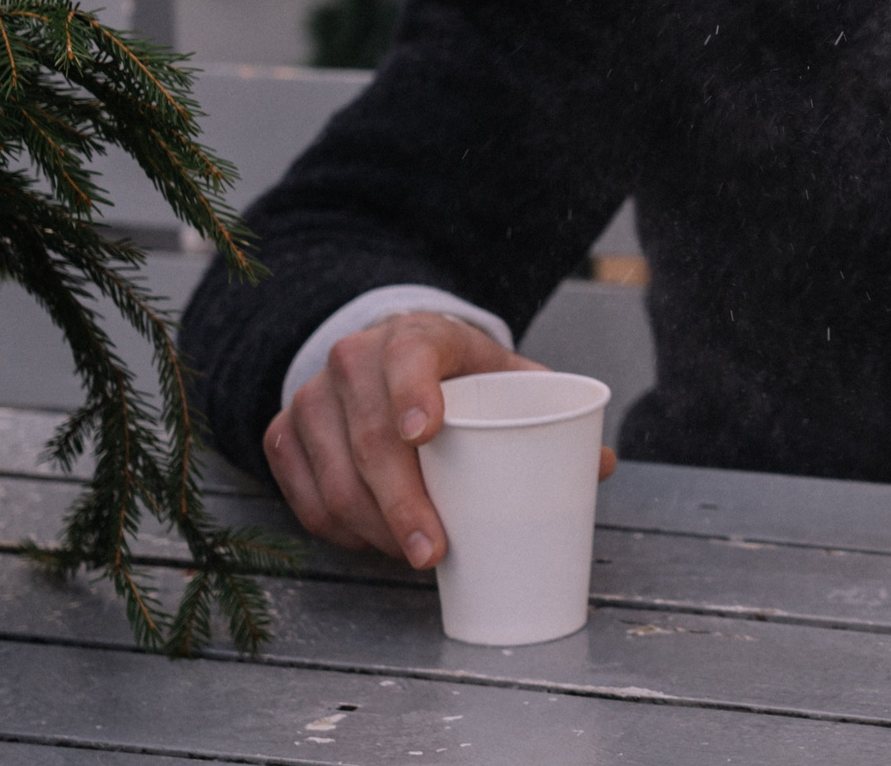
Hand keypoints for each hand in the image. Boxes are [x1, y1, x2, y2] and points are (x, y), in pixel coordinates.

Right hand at [263, 312, 616, 566]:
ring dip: (371, 529)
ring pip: (334, 477)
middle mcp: (354, 358)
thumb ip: (550, 410)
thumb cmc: (461, 374)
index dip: (412, 392)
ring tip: (414, 555)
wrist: (391, 352)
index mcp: (417, 334)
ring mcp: (312, 395)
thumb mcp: (505, 375)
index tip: (427, 434)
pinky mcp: (285, 432)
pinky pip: (304, 496)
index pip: (409, 356)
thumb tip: (605, 465)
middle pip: (370, 437)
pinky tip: (372, 543)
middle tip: (433, 551)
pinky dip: (338, 529)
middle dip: (401, 503)